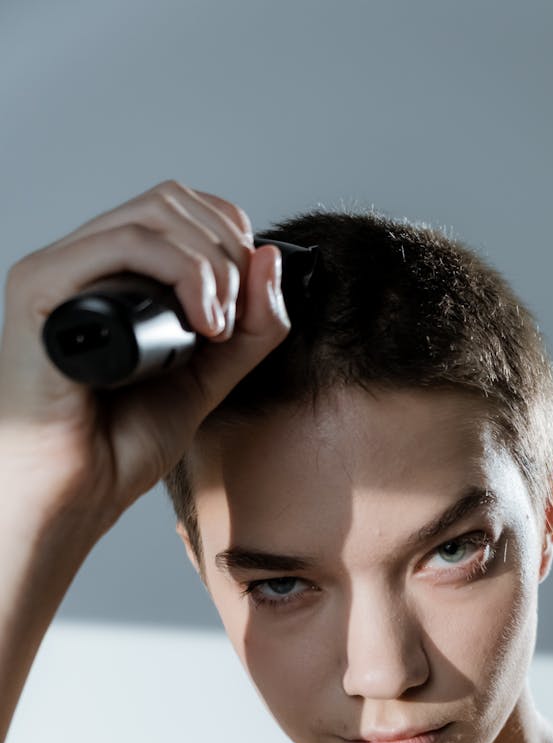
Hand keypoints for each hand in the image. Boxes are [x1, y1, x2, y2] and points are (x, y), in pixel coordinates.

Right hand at [0, 180, 289, 527]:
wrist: (76, 496)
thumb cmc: (119, 446)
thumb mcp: (209, 377)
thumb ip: (250, 326)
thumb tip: (274, 256)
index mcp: (114, 276)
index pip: (182, 208)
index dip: (230, 236)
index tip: (250, 297)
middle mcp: (84, 263)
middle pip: (172, 199)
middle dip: (227, 250)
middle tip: (234, 320)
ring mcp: (60, 271)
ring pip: (155, 214)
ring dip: (211, 265)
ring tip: (217, 330)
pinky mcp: (42, 289)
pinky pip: (124, 244)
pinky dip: (182, 273)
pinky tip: (200, 325)